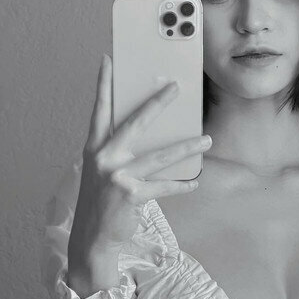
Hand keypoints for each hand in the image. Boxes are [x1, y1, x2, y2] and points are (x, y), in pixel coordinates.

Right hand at [69, 54, 210, 260]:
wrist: (92, 238)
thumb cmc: (102, 200)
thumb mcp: (103, 171)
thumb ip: (119, 150)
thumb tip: (153, 133)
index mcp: (95, 149)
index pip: (100, 110)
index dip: (103, 85)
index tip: (108, 60)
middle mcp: (104, 159)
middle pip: (135, 124)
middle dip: (157, 103)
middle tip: (175, 87)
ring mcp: (118, 177)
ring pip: (160, 156)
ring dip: (187, 147)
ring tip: (207, 139)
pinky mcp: (132, 195)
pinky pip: (165, 186)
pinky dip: (182, 184)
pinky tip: (195, 181)